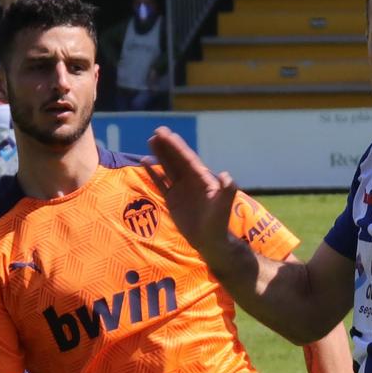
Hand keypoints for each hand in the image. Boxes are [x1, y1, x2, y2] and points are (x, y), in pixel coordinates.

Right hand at [147, 127, 243, 266]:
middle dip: (168, 146)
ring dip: (160, 155)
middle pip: (177, 160)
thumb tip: (227, 176)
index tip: (167, 134)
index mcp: (202, 179)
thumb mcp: (223, 206)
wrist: (210, 241)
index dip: (178, 147)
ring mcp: (181, 189)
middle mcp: (191, 181)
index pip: (188, 159)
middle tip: (157, 131)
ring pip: (168, 168)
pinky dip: (153, 173)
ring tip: (151, 141)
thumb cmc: (219, 223)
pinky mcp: (172, 199)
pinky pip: (161, 183)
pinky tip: (144, 161)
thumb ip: (227, 191)